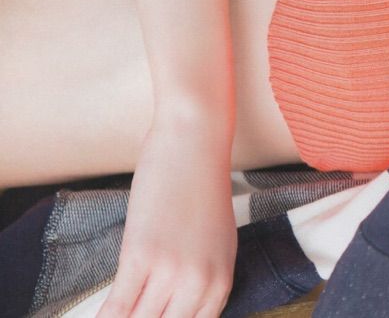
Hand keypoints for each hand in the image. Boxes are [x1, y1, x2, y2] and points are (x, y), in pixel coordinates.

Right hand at [97, 119, 235, 317]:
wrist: (195, 145)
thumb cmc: (203, 189)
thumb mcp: (218, 243)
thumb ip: (204, 280)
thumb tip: (180, 309)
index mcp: (222, 282)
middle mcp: (201, 284)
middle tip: (130, 316)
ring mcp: (171, 272)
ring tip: (109, 317)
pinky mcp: (141, 256)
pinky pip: (117, 306)